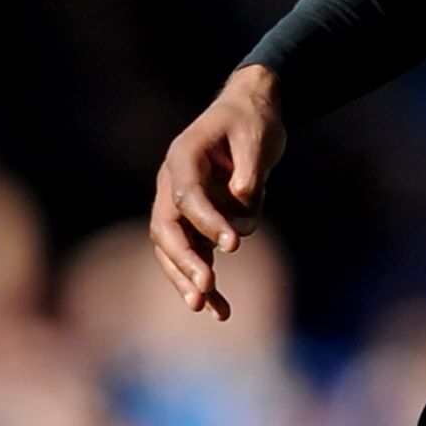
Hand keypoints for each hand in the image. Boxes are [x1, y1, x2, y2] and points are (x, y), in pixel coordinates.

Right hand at [149, 66, 286, 319]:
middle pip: (166, 228)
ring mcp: (180, 206)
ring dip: (187, 279)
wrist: (248, 114)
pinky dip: (204, 282)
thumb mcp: (258, 136)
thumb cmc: (252, 121)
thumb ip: (251, 168)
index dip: (208, 221)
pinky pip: (194, 257)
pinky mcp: (196, 224)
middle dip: (184, 260)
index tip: (234, 245)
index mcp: (184, 156)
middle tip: (206, 286)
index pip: (187, 195)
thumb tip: (241, 199)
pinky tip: (221, 311)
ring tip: (208, 308)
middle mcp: (172, 183)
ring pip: (173, 249)